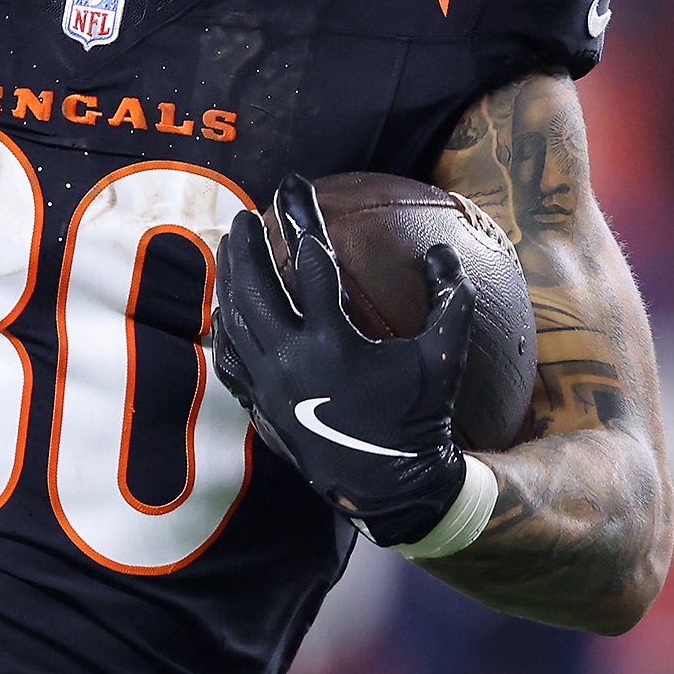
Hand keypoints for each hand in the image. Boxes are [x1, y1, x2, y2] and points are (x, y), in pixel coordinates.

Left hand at [210, 174, 477, 549]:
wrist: (392, 486)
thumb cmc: (421, 418)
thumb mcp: (446, 356)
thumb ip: (450, 298)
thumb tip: (439, 251)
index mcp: (334, 341)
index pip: (312, 263)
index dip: (301, 218)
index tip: (293, 187)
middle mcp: (292, 360)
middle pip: (254, 286)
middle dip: (245, 244)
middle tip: (244, 215)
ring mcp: (270, 385)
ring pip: (233, 319)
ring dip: (228, 279)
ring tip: (227, 251)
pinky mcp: (261, 406)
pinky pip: (229, 359)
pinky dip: (223, 328)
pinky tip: (224, 310)